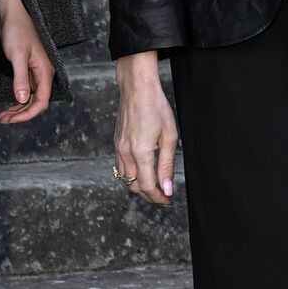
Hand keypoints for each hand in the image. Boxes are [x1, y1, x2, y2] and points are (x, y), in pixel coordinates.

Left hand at [0, 0, 54, 124]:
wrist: (11, 13)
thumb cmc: (17, 30)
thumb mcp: (17, 55)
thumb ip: (21, 78)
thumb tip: (22, 99)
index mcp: (45, 71)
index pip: (41, 101)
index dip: (27, 113)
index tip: (12, 119)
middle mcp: (42, 73)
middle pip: (35, 102)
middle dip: (20, 113)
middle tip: (3, 119)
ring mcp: (34, 71)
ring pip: (29, 97)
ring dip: (18, 108)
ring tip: (3, 115)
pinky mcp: (25, 68)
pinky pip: (24, 89)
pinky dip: (16, 98)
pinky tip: (8, 103)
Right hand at [113, 51, 178, 208]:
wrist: (136, 87)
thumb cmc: (156, 107)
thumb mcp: (170, 136)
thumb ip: (167, 165)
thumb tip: (167, 189)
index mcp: (140, 152)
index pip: (147, 186)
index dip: (159, 198)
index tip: (169, 201)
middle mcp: (125, 153)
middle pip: (134, 186)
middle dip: (149, 196)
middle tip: (164, 196)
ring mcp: (118, 148)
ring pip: (125, 179)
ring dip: (139, 187)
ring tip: (155, 187)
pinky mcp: (116, 143)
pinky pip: (120, 167)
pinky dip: (131, 176)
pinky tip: (143, 172)